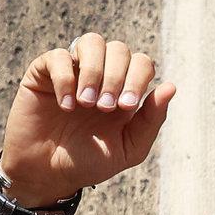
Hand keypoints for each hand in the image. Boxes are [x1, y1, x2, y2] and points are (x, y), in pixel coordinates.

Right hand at [0, 33, 174, 209]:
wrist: (50, 172)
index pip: (142, 62)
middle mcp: (102, 74)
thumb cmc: (91, 161)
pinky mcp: (43, 72)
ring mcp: (74, 70)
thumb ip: (151, 119)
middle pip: (119, 49)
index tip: (126, 106)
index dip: (138, 78)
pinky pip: (58, 56)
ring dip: (94, 71)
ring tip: (87, 102)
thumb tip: (171, 86)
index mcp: (125, 90)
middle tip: (105, 108)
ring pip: (91, 42)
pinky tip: (66, 106)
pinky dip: (65, 78)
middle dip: (116, 77)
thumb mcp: (130, 147)